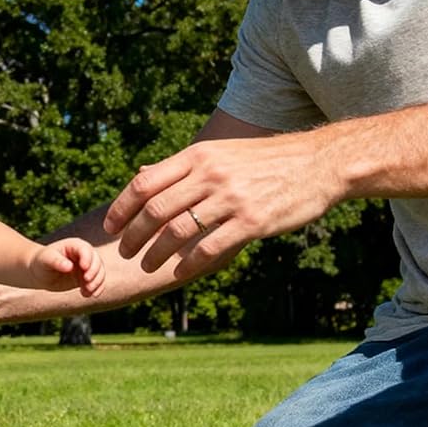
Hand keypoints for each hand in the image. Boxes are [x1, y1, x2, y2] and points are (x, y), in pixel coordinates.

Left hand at [32, 236, 104, 296]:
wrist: (39, 273)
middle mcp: (84, 254)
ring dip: (96, 283)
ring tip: (86, 292)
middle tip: (87, 284)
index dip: (87, 259)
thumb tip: (69, 266)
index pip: (86, 250)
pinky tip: (88, 295)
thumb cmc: (41, 262)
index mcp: (74, 245)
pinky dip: (96, 289)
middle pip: (96, 261)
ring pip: (100, 273)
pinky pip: (98, 282)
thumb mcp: (46, 260)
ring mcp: (87, 266)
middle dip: (94, 273)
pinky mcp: (87, 277)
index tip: (83, 269)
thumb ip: (56, 261)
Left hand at [104, 133, 339, 275]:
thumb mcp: (221, 153)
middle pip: (156, 209)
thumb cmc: (266, 160)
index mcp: (199, 155)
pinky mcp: (251, 222)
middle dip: (133, 235)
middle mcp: (210, 174)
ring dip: (156, 254)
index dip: (122, 206)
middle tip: (125, 252)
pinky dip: (188, 264)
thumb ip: (182, 167)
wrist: (317, 163)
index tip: (110, 225)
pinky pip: (209, 248)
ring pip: (178, 231)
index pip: (145, 182)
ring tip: (147, 266)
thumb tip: (141, 173)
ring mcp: (231, 198)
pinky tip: (179, 273)